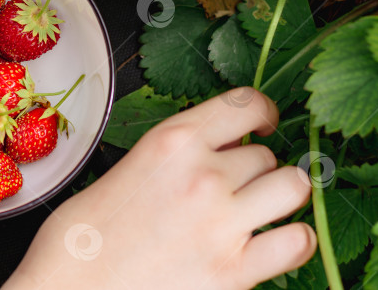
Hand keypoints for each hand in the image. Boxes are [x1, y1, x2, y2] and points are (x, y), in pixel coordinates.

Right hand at [3, 88, 315, 289]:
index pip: (245, 105)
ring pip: (291, 187)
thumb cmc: (80, 239)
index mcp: (170, 142)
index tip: (264, 126)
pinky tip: (274, 244)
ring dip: (280, 196)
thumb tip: (206, 157)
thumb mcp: (120, 172)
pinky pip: (297, 242)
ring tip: (262, 209)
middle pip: (265, 154)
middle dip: (254, 169)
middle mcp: (203, 175)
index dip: (264, 113)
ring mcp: (223, 223)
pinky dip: (293, 240)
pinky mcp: (235, 271)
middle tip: (236, 187)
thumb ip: (169, 159)